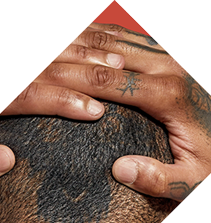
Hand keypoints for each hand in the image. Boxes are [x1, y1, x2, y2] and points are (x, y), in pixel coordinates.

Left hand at [0, 41, 124, 204]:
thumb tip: (9, 158)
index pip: (19, 93)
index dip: (59, 100)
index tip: (94, 111)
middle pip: (31, 61)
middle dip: (78, 67)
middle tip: (119, 73)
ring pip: (29, 50)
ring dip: (71, 50)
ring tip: (110, 57)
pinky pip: (18, 51)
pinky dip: (51, 47)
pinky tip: (76, 46)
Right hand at [40, 23, 210, 200]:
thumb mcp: (189, 181)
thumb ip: (157, 177)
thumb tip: (120, 169)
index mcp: (170, 96)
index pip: (113, 82)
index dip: (77, 84)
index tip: (47, 86)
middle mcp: (170, 68)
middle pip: (110, 53)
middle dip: (74, 59)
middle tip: (38, 66)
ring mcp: (171, 58)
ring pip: (118, 38)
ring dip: (85, 43)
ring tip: (51, 51)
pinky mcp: (170, 58)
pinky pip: (130, 38)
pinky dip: (103, 37)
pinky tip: (80, 41)